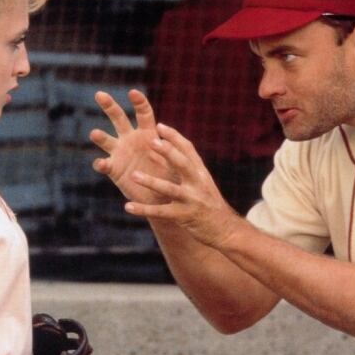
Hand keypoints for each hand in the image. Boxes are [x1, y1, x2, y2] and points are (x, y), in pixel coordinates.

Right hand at [90, 89, 176, 203]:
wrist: (161, 197)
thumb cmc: (171, 176)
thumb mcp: (175, 161)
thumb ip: (171, 148)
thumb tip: (165, 134)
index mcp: (148, 133)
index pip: (143, 113)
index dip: (138, 102)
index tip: (133, 92)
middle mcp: (131, 139)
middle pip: (118, 118)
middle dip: (109, 106)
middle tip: (99, 94)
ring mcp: (120, 153)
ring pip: (106, 140)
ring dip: (100, 136)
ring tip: (94, 133)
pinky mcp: (114, 169)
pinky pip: (104, 164)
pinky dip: (101, 164)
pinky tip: (101, 164)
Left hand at [123, 122, 240, 248]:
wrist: (226, 229)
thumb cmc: (210, 204)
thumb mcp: (204, 183)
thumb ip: (190, 169)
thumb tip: (173, 151)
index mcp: (201, 172)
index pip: (189, 150)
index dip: (174, 137)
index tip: (160, 125)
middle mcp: (198, 183)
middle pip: (182, 163)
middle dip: (167, 152)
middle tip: (150, 140)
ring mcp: (192, 200)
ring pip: (169, 188)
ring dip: (150, 181)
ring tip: (133, 175)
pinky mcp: (184, 216)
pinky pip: (161, 212)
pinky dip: (144, 209)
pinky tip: (128, 207)